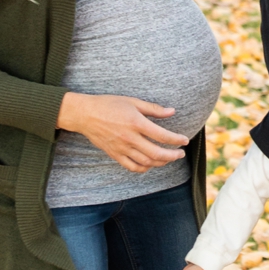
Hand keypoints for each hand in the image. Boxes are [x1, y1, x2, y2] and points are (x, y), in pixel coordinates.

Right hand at [56, 93, 187, 171]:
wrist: (84, 114)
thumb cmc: (108, 105)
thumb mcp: (132, 101)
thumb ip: (153, 109)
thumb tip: (172, 111)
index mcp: (136, 123)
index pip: (162, 136)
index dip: (176, 140)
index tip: (184, 140)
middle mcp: (130, 138)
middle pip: (156, 153)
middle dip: (172, 156)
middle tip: (181, 154)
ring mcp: (121, 148)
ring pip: (146, 162)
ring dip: (161, 163)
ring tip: (168, 158)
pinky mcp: (114, 154)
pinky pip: (132, 166)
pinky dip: (144, 168)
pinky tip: (151, 164)